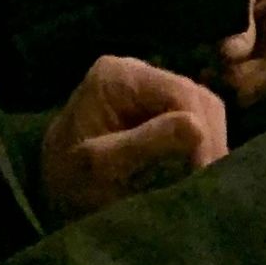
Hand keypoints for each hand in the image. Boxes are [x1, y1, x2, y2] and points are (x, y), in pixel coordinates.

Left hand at [41, 54, 228, 214]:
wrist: (55, 192)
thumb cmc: (69, 181)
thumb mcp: (98, 168)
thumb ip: (142, 145)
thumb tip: (196, 128)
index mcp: (116, 76)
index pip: (178, 92)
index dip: (200, 130)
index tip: (202, 173)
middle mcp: (137, 72)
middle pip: (196, 97)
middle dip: (208, 139)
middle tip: (208, 182)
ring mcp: (150, 88)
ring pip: (203, 108)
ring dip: (210, 143)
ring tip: (204, 180)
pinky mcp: (159, 107)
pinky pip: (197, 120)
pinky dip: (203, 145)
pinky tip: (199, 170)